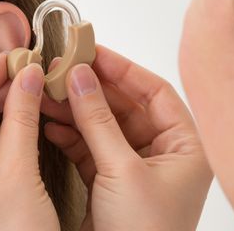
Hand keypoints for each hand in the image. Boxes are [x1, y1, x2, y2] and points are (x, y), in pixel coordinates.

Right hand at [41, 46, 212, 230]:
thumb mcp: (123, 171)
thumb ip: (99, 121)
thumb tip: (82, 76)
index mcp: (185, 147)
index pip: (155, 92)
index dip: (123, 69)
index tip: (91, 50)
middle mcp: (163, 155)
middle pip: (125, 106)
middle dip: (91, 88)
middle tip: (62, 67)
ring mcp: (135, 169)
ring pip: (103, 125)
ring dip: (75, 109)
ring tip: (48, 91)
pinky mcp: (110, 184)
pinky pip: (89, 147)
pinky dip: (69, 134)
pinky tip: (49, 122)